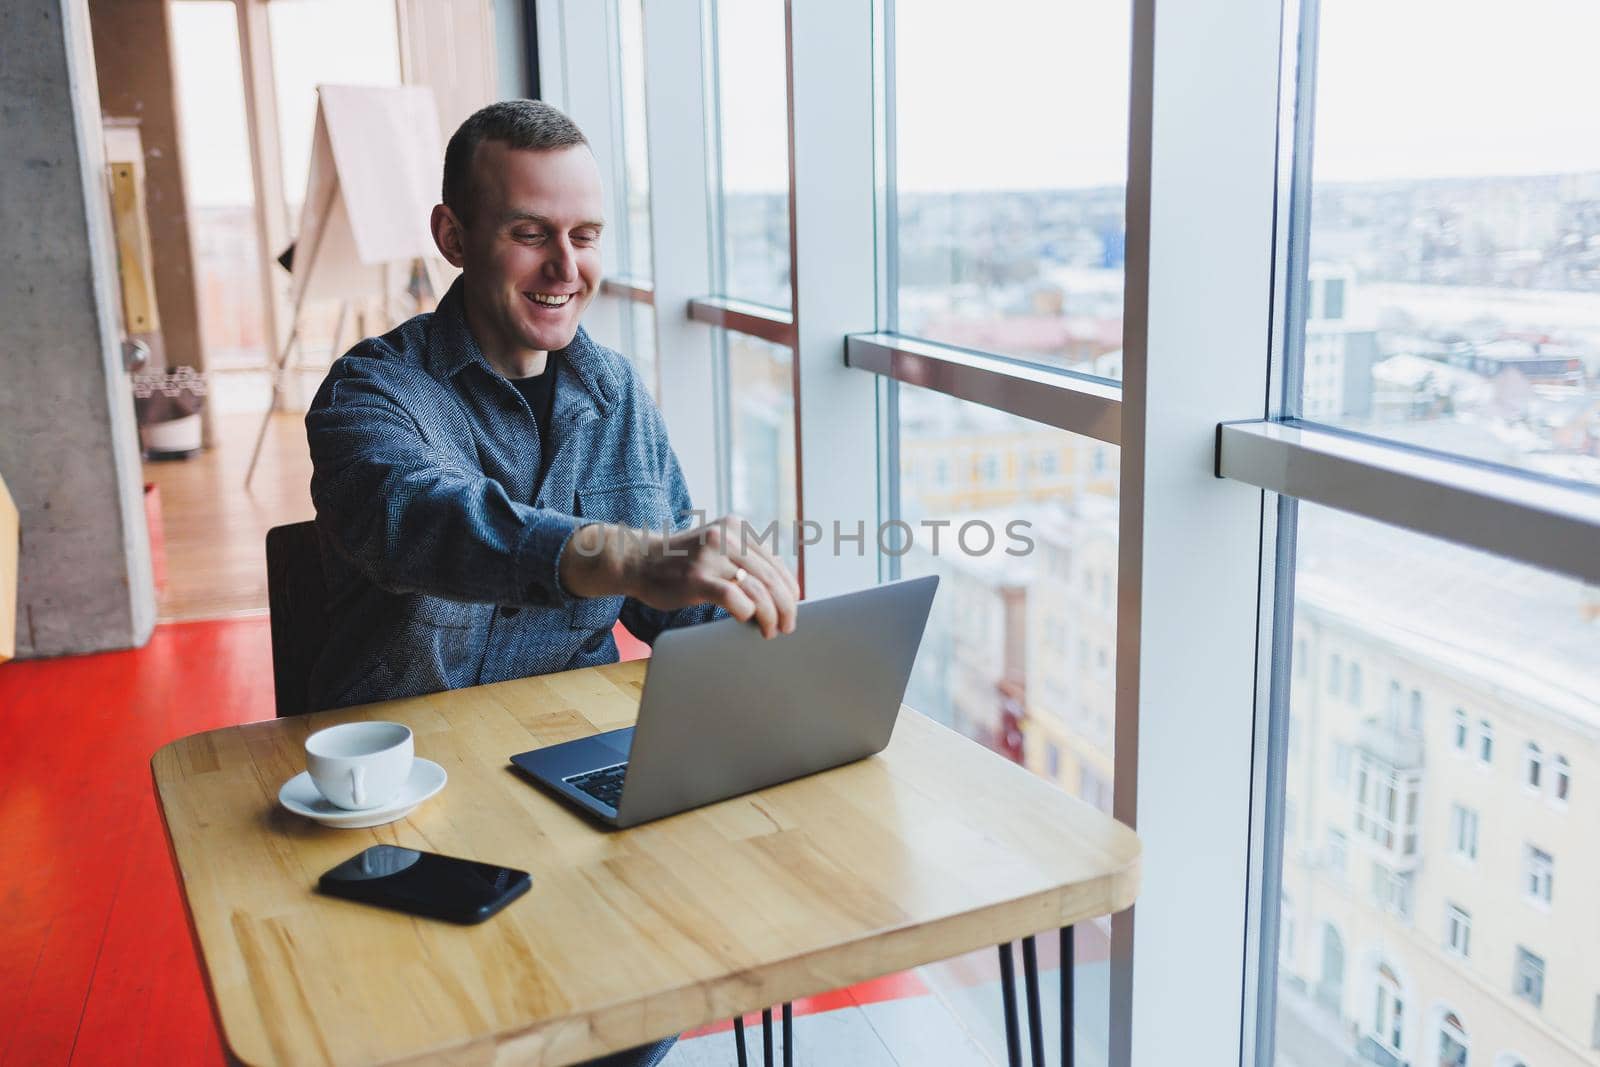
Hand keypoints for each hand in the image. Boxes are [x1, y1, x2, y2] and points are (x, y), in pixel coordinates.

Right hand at [561, 514, 799, 637]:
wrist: (638, 561)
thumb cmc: (680, 564)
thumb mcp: (715, 548)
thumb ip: (742, 558)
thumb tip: (779, 590)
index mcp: (736, 527)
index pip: (774, 562)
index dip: (788, 588)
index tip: (792, 607)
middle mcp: (726, 536)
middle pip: (770, 577)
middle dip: (785, 606)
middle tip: (788, 626)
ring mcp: (710, 556)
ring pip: (757, 589)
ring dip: (770, 615)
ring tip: (770, 631)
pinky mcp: (697, 578)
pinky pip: (734, 597)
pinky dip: (747, 613)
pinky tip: (747, 621)